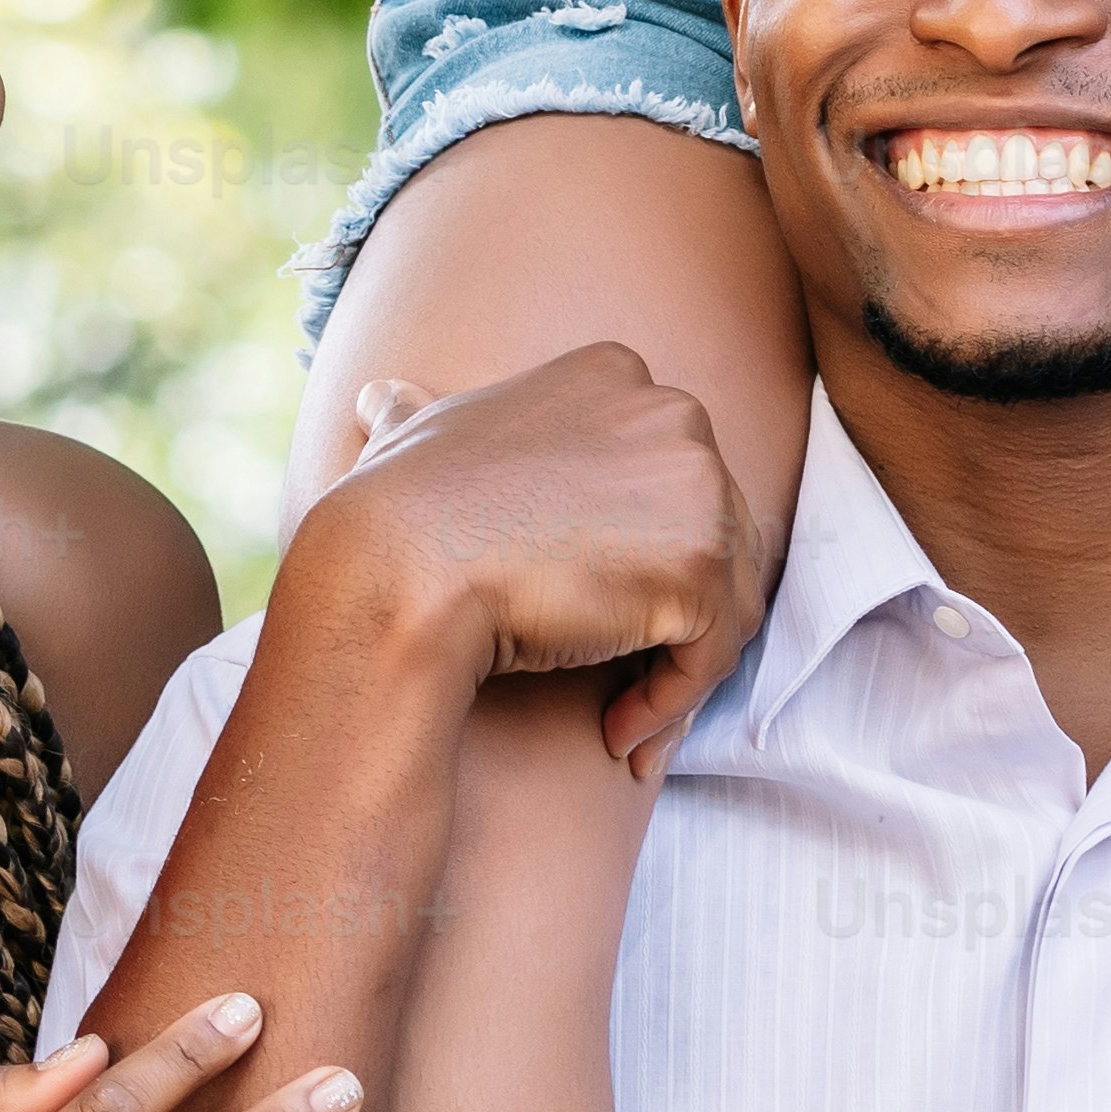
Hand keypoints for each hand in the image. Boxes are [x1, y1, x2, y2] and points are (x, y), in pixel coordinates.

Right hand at [292, 340, 753, 768]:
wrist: (402, 569)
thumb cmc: (398, 512)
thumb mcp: (414, 434)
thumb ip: (422, 416)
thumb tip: (384, 400)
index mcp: (619, 378)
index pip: (667, 481)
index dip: (635, 554)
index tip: (587, 608)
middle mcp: (673, 414)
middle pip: (713, 535)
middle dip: (671, 612)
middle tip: (616, 675)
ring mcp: (698, 485)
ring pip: (725, 598)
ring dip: (675, 668)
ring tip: (619, 718)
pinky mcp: (704, 564)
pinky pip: (712, 655)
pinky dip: (671, 705)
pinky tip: (617, 733)